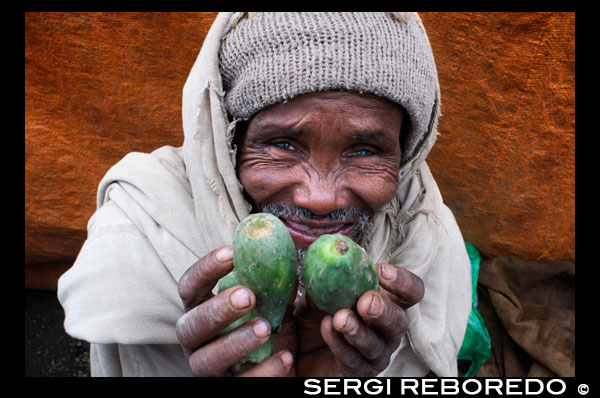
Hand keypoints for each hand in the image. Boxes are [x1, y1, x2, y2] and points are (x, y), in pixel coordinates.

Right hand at [175, 245, 293, 375]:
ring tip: (264, 327)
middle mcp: (196, 341)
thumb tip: (289, 256)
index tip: (231, 253)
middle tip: (247, 296)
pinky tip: (286, 357)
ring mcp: (209, 369)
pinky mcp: (229, 389)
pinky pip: (239, 384)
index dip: (205, 270)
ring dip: (234, 342)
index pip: (190, 287)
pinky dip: (262, 372)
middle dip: (217, 310)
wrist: (289, 369)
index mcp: (201, 311)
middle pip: (190, 325)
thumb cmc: (269, 328)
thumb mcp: (273, 305)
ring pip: (207, 360)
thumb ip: (276, 285)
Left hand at [295, 263, 423, 376]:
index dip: (404, 281)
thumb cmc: (314, 322)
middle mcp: (386, 330)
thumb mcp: (315, 299)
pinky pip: (353, 360)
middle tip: (366, 301)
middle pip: (400, 321)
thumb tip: (320, 263)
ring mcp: (375, 353)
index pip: (410, 293)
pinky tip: (327, 329)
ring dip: (359, 330)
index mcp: (384, 304)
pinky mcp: (358, 372)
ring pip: (377, 344)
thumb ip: (322, 284)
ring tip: (340, 318)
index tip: (382, 270)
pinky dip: (340, 344)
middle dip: (384, 310)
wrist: (298, 359)